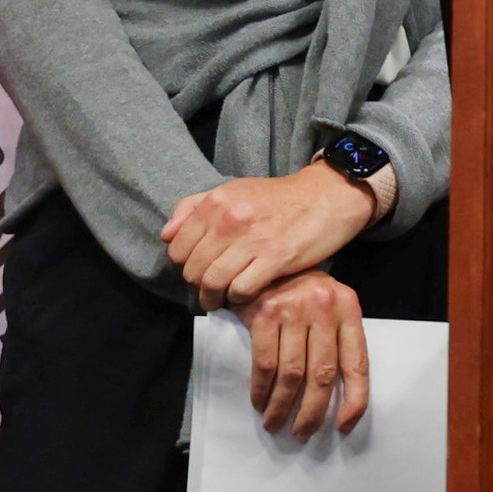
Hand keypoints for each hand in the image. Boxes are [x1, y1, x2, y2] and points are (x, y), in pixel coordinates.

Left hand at [163, 161, 378, 307]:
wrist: (326, 197)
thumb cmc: (278, 199)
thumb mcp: (234, 191)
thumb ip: (194, 207)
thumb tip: (166, 235)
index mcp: (216, 201)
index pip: (177, 248)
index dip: (185, 265)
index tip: (198, 270)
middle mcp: (230, 219)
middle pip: (193, 269)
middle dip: (198, 285)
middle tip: (210, 289)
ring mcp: (252, 239)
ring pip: (213, 282)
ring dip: (214, 298)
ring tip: (221, 300)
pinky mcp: (275, 258)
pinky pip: (241, 290)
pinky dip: (238, 298)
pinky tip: (245, 295)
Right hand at [235, 269, 370, 439]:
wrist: (264, 259)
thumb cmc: (300, 291)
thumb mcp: (328, 307)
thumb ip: (336, 339)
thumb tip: (337, 398)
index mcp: (348, 309)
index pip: (357, 364)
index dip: (354, 401)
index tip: (344, 426)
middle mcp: (324, 308)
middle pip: (323, 375)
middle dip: (313, 413)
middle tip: (302, 433)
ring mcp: (293, 309)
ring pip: (292, 374)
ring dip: (282, 407)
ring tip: (275, 424)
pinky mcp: (264, 312)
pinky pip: (265, 363)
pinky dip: (261, 390)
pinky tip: (259, 403)